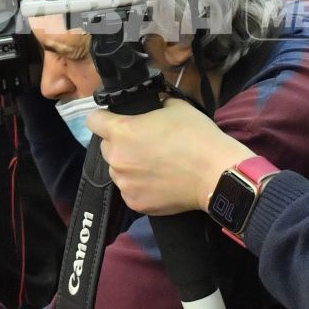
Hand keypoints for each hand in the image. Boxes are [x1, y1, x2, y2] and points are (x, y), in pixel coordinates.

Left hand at [86, 100, 249, 218]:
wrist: (215, 173)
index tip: (113, 120)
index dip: (103, 117)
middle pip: (106, 147)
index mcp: (122, 130)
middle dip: (120, 144)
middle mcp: (117, 158)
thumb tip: (153, 106)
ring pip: (118, 170)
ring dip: (129, 166)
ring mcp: (124, 183)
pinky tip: (159, 182)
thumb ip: (155, 105)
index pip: (93, 120)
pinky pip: (130, 190)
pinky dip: (140, 186)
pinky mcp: (135, 203)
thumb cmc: (197, 136)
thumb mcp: (175, 106)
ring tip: (154, 166)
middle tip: (144, 144)